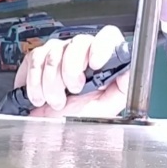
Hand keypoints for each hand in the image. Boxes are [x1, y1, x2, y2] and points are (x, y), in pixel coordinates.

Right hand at [14, 25, 129, 117]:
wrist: (49, 131)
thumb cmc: (77, 120)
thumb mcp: (105, 109)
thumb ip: (122, 89)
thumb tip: (131, 70)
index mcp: (103, 62)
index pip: (108, 36)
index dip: (102, 46)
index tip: (95, 64)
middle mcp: (82, 53)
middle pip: (79, 42)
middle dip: (71, 71)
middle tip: (73, 91)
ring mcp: (60, 52)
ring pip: (54, 52)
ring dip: (52, 83)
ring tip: (56, 101)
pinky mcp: (38, 58)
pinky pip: (35, 59)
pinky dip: (35, 83)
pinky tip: (40, 96)